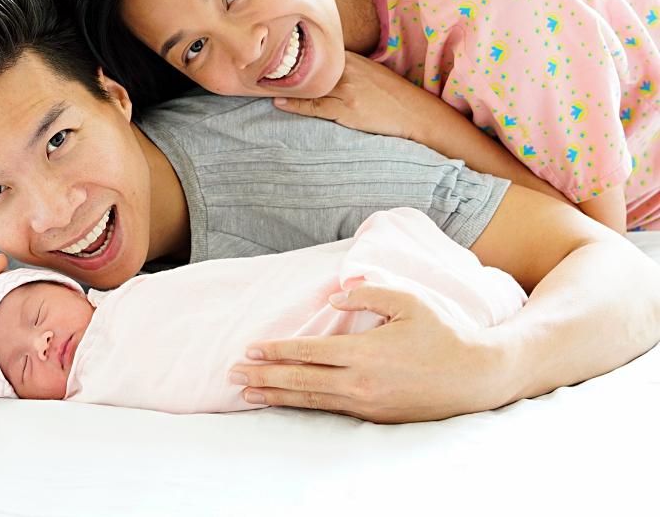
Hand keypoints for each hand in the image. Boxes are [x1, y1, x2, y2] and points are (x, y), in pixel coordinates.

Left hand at [229, 285, 507, 422]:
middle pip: (301, 381)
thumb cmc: (443, 333)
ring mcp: (367, 403)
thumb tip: (334, 294)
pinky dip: (302, 406)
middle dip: (263, 377)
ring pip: (311, 400)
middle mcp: (361, 382)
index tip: (251, 349)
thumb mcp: (409, 300)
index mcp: (365, 352)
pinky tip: (285, 403)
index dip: (277, 351)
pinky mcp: (374, 416)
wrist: (477, 377)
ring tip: (247, 394)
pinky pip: (329, 410)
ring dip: (276, 396)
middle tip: (232, 375)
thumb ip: (368, 292)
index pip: (309, 352)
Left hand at [273, 51, 427, 140]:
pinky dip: (296, 105)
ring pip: (308, 86)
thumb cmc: (394, 97)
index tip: (272, 52)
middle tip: (257, 65)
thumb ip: (348, 70)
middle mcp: (348, 70)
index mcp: (353, 59)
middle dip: (284, 66)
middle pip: (308, 66)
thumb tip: (324, 72)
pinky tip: (279, 102)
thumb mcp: (371, 75)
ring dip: (285, 86)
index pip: (317, 52)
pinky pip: (315, 106)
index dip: (294, 54)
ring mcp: (347, 89)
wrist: (417, 115)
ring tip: (261, 83)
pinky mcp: (347, 108)